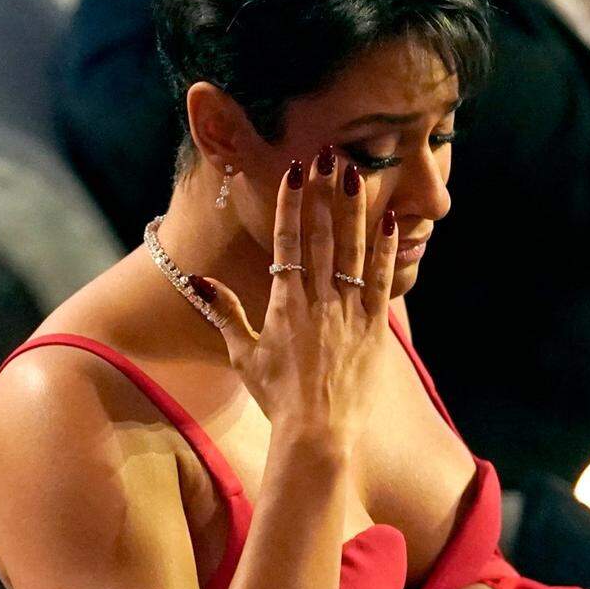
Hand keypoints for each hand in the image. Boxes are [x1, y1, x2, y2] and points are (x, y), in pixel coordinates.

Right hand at [192, 151, 396, 448]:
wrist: (316, 433)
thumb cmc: (277, 398)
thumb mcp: (244, 355)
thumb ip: (225, 313)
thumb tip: (200, 280)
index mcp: (285, 303)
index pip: (287, 241)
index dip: (292, 203)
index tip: (296, 172)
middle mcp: (318, 300)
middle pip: (321, 235)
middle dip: (324, 192)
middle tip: (329, 155)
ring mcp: (348, 312)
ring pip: (353, 250)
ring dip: (354, 209)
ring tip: (357, 173)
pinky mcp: (373, 329)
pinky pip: (383, 281)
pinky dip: (385, 251)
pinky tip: (389, 222)